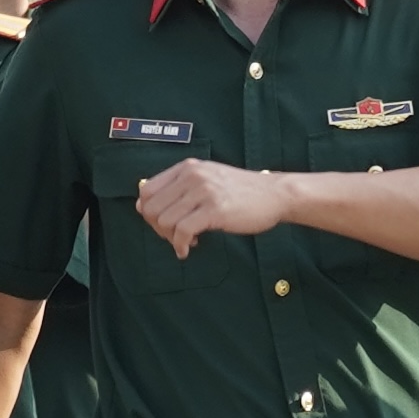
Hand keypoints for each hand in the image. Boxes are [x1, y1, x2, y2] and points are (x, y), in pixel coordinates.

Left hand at [131, 158, 289, 254]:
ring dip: (171, 238)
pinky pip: (182, 231)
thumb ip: (179, 189)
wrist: (275, 194)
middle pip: (151, 208)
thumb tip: (143, 207)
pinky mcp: (215, 209)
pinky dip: (180, 245)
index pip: (146, 190)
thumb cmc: (241, 192)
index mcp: (187, 168)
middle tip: (174, 236)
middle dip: (158, 228)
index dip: (149, 213)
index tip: (164, 224)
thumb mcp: (207, 180)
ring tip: (187, 241)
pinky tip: (189, 249)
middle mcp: (192, 175)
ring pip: (164, 220)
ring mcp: (204, 191)